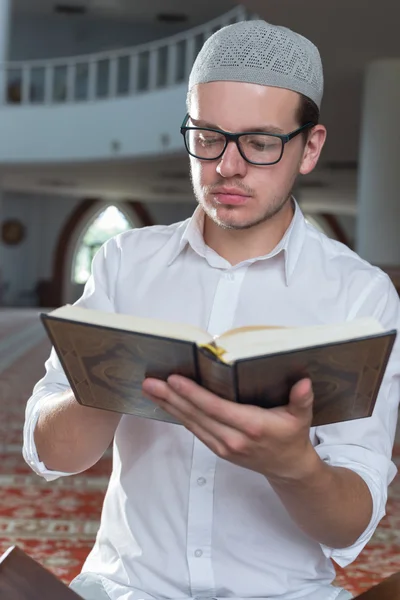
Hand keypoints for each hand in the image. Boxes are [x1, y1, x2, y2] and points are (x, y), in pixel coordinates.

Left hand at [142, 375, 318, 481]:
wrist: (289, 469)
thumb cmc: (293, 436)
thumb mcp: (302, 417)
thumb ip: (302, 399)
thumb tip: (303, 382)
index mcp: (252, 427)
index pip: (216, 408)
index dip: (194, 394)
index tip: (175, 380)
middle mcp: (233, 438)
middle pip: (197, 415)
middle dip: (171, 398)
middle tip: (149, 382)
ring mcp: (223, 446)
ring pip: (191, 423)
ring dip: (169, 405)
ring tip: (150, 389)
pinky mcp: (218, 449)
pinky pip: (194, 429)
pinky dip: (178, 415)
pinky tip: (165, 402)